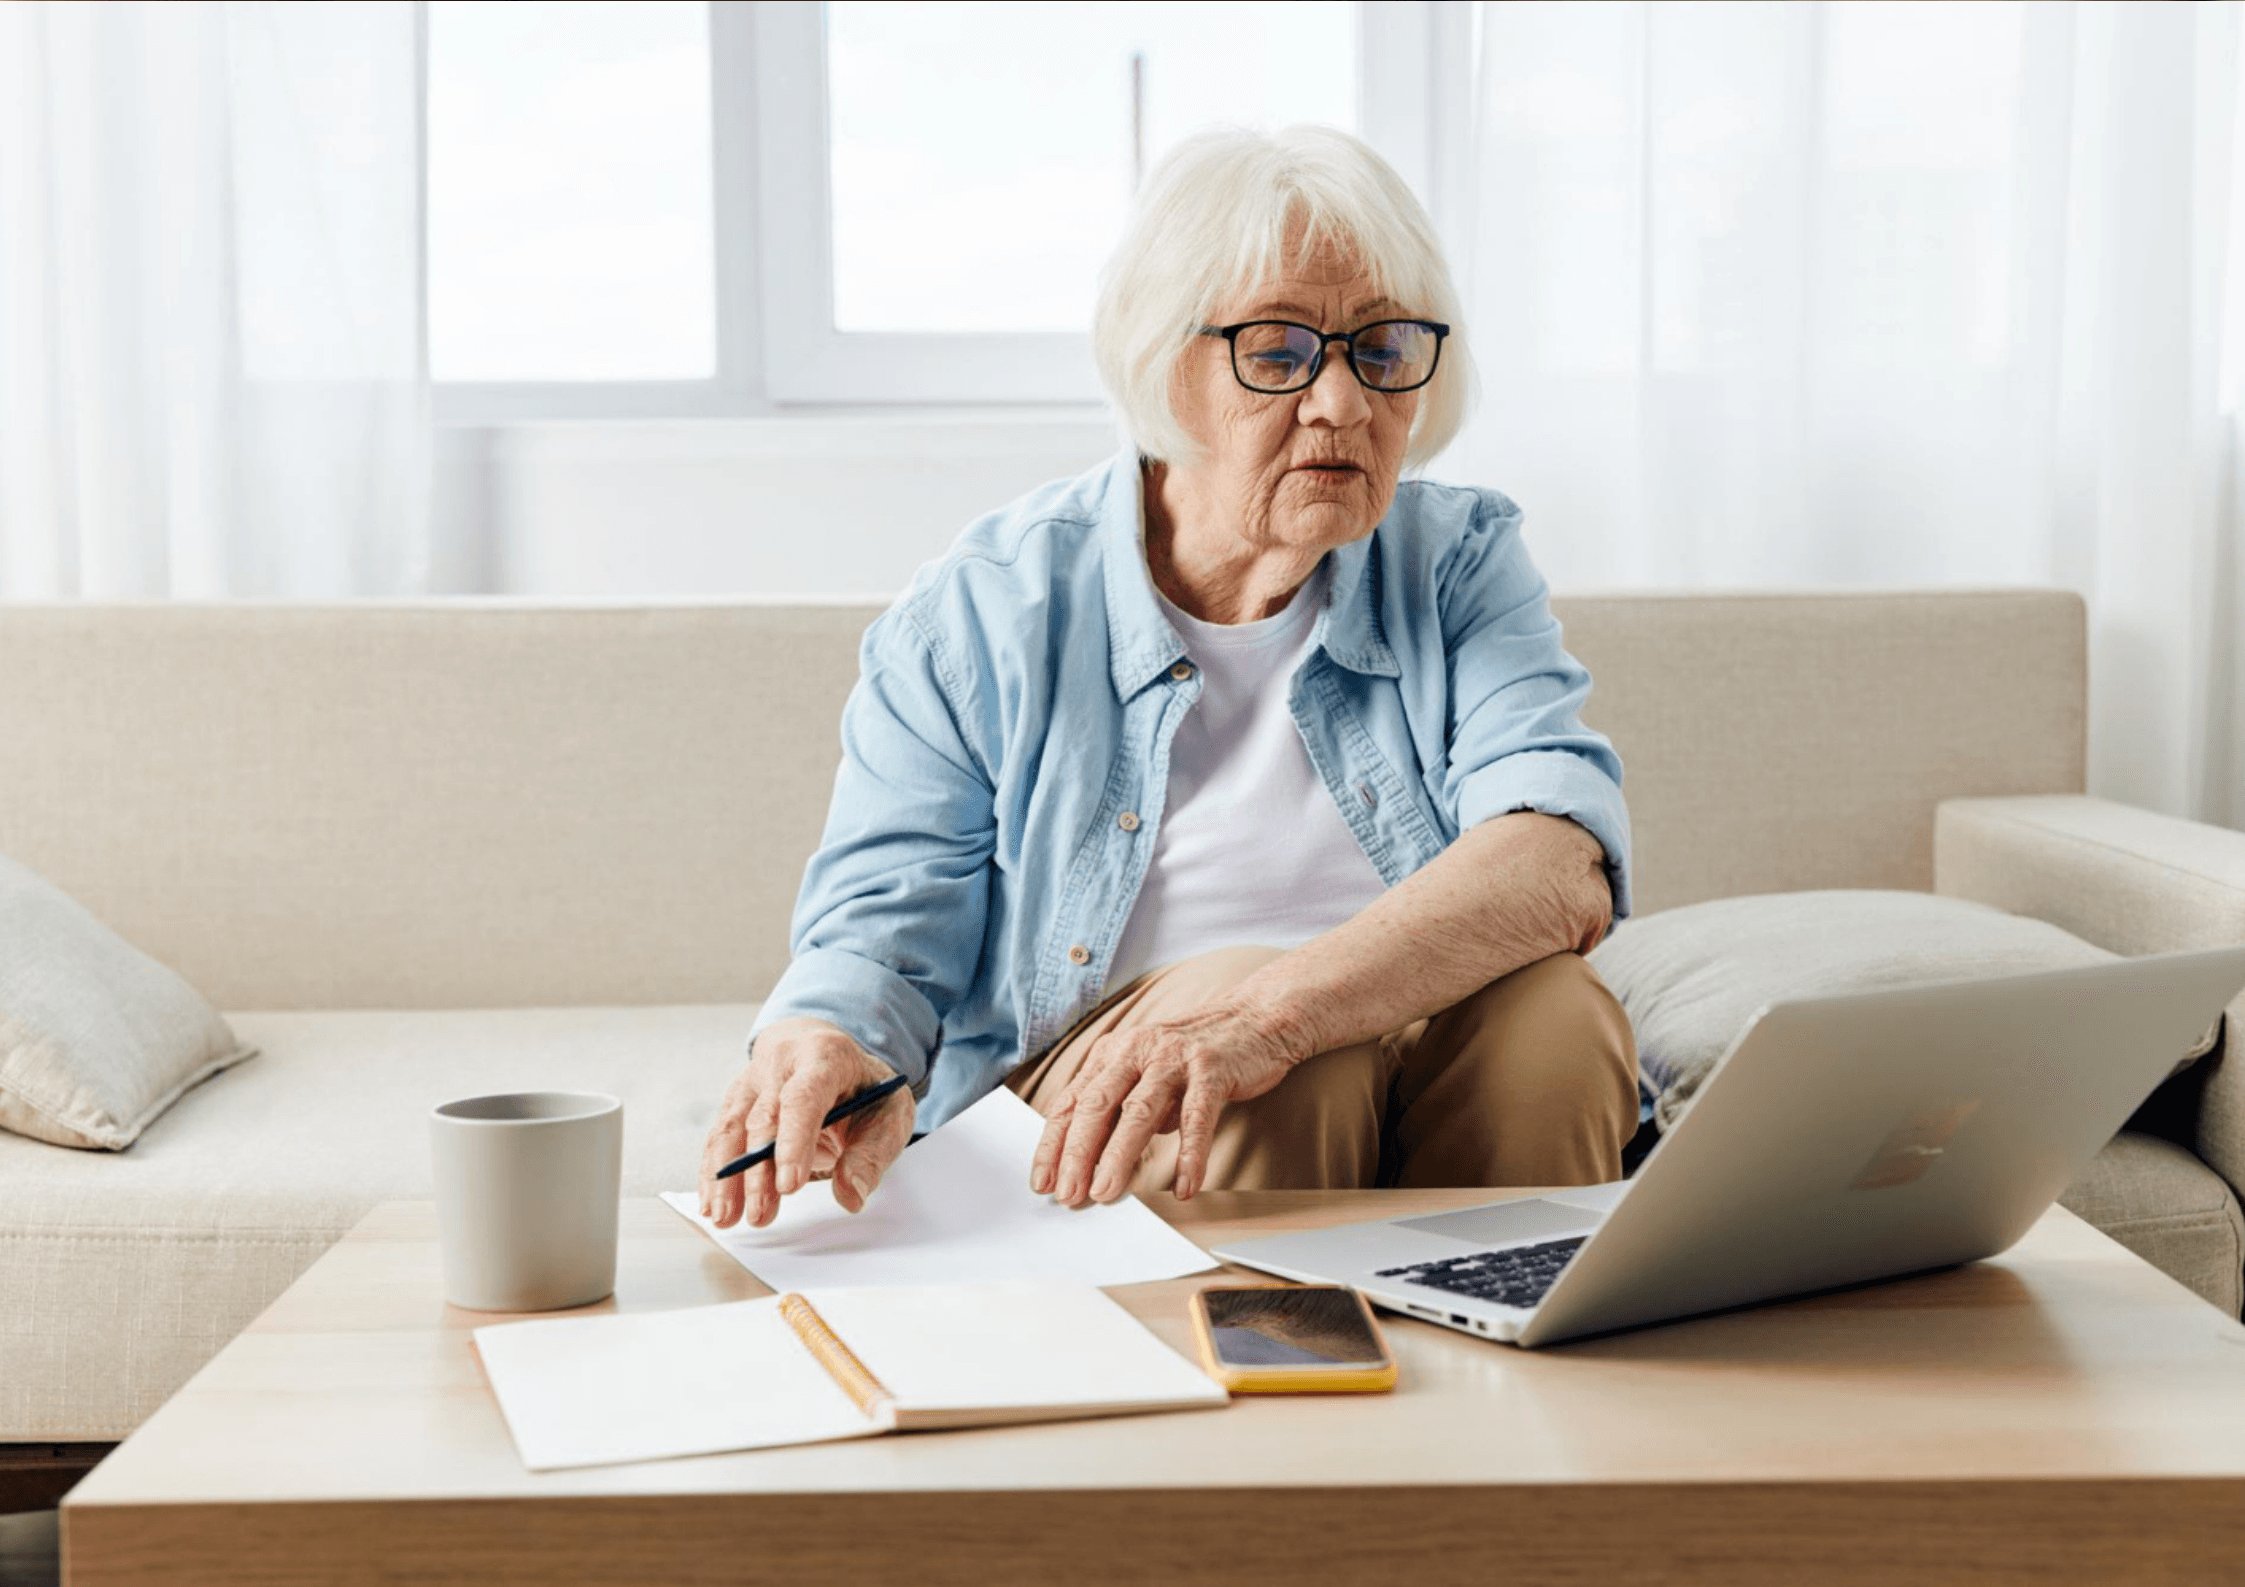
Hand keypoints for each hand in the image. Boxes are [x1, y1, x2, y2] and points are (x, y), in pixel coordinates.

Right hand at [699, 1018, 914, 1229]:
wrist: (833, 1058)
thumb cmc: (864, 1089)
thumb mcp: (888, 1115)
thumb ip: (871, 1155)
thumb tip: (851, 1195)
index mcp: (825, 1056)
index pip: (804, 1096)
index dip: (794, 1141)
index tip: (790, 1186)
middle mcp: (782, 1062)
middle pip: (763, 1117)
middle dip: (759, 1172)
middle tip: (761, 1214)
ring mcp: (754, 1079)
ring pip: (731, 1128)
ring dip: (726, 1177)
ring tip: (727, 1217)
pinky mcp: (737, 1100)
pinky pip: (720, 1138)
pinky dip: (714, 1173)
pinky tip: (712, 1204)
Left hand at [1029, 1001, 1296, 1206]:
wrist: (1253, 1017)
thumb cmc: (1192, 1054)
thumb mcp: (1145, 1072)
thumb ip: (1122, 1108)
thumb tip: (1094, 1162)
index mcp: (1112, 1053)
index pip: (1072, 1102)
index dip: (1053, 1145)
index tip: (1042, 1182)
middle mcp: (1137, 1051)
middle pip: (1097, 1106)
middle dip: (1078, 1154)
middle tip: (1069, 1194)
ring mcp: (1174, 1059)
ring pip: (1140, 1111)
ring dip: (1120, 1155)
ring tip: (1108, 1192)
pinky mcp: (1212, 1070)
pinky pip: (1198, 1118)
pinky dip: (1190, 1156)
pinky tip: (1184, 1186)